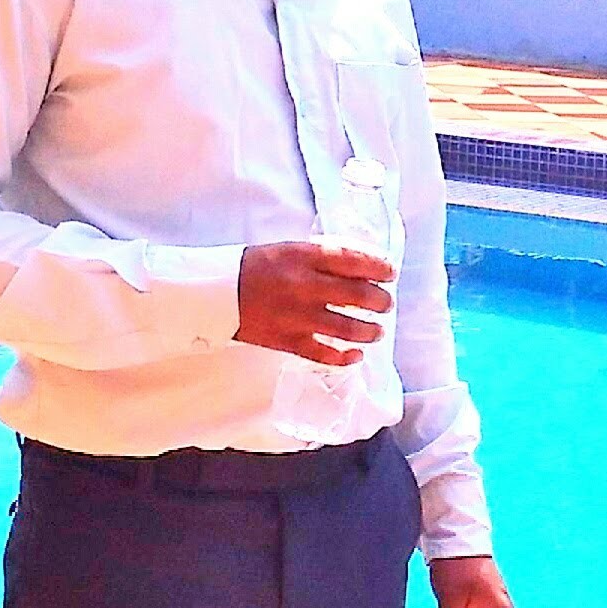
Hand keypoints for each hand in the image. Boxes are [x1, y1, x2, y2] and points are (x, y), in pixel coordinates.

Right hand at [236, 242, 393, 368]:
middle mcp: (306, 286)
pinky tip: (356, 355)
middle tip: (386, 303)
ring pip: (349, 328)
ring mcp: (299, 317)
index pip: (355, 260)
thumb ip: (322, 258)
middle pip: (359, 295)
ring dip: (370, 330)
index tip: (390, 272)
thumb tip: (358, 267)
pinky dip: (345, 357)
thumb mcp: (289, 250)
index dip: (379, 267)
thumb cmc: (254, 267)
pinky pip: (325, 354)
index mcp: (305, 257)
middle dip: (380, 301)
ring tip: (377, 330)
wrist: (216, 293)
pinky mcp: (289, 341)